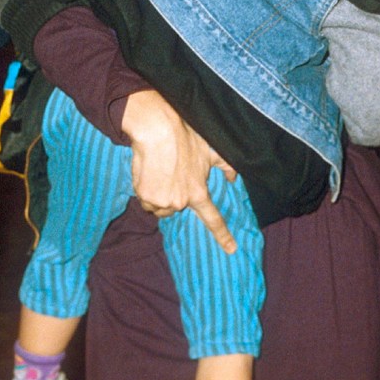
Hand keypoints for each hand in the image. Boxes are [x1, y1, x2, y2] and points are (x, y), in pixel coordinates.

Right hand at [121, 89, 237, 253]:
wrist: (158, 130)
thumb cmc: (185, 138)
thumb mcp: (211, 151)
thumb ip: (226, 167)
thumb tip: (233, 178)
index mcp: (199, 194)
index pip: (213, 219)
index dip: (223, 236)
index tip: (231, 249)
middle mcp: (181, 202)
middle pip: (177, 208)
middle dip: (175, 195)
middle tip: (173, 175)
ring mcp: (162, 201)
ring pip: (160, 207)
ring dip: (159, 195)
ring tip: (161, 173)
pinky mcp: (146, 196)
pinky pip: (146, 201)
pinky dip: (146, 191)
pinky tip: (150, 174)